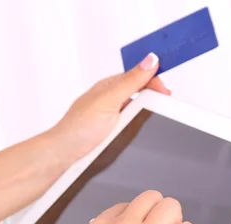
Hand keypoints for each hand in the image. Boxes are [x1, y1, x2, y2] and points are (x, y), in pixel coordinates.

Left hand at [48, 53, 169, 164]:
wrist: (63, 155)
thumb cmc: (77, 128)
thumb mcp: (109, 100)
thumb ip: (131, 82)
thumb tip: (150, 60)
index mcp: (109, 86)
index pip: (138, 76)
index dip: (154, 81)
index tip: (166, 92)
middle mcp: (110, 100)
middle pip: (140, 94)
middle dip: (153, 98)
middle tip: (164, 105)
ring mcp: (111, 117)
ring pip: (137, 112)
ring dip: (145, 116)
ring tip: (152, 118)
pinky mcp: (111, 133)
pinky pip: (131, 128)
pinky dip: (137, 129)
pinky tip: (138, 132)